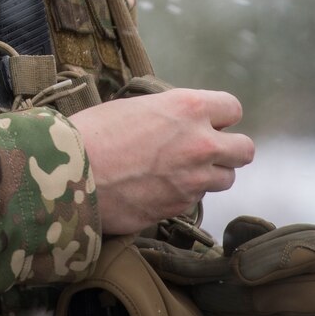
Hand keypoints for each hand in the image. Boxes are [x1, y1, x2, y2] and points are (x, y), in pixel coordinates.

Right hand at [70, 89, 253, 235]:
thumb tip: (179, 123)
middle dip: (228, 150)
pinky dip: (182, 195)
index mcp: (188, 109)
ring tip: (178, 171)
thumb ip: (169, 114)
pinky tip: (156, 188)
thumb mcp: (135, 106)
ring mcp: (193, 181)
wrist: (69, 175)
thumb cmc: (93, 131)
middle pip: (244, 149)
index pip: (233, 108)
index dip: (221, 116)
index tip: (208, 122)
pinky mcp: (179, 208)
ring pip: (225, 179)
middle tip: (204, 150)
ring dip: (208, 175)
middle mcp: (200, 144)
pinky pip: (195, 200)